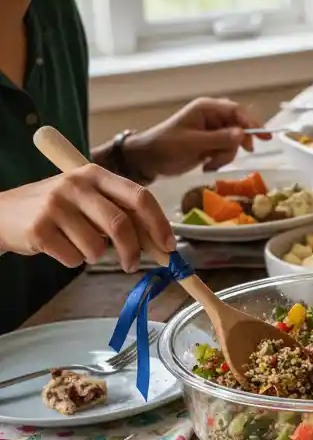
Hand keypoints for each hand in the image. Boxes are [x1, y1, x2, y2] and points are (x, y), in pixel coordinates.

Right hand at [0, 165, 175, 271]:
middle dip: (132, 251)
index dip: (159, 224)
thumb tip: (160, 243)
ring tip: (78, 244)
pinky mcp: (39, 229)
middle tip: (132, 265)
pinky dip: (72, 260)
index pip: (139, 197)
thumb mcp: (89, 200)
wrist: (2, 213)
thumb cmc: (58, 209)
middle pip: (120, 224)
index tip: (168, 246)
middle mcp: (76, 185)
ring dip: (94, 256)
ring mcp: (55, 206)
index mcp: (95, 174)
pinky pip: (73, 259)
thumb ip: (121, 214)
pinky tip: (58, 246)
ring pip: (96, 247)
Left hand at [124, 98, 269, 180]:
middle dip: (238, 143)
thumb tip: (243, 135)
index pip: (236, 111)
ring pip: (234, 142)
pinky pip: (226, 151)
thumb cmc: (166, 146)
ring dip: (226, 156)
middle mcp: (212, 118)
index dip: (252, 122)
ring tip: (210, 164)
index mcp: (206, 109)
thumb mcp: (193, 143)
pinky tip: (207, 165)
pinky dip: (220, 160)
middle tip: (246, 152)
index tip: (264, 137)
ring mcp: (211, 132)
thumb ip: (219, 139)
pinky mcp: (210, 144)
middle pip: (239, 126)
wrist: (147, 160)